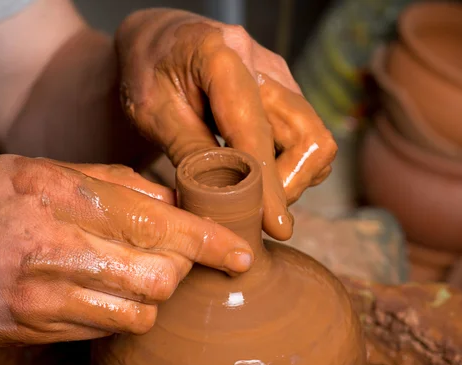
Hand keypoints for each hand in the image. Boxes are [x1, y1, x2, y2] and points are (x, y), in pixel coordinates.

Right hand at [0, 156, 251, 344]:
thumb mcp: (39, 167)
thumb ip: (111, 182)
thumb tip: (168, 201)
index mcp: (63, 198)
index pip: (160, 225)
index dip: (211, 242)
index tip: (241, 252)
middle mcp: (59, 250)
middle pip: (162, 278)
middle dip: (180, 269)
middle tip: (170, 254)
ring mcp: (47, 298)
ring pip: (141, 313)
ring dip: (152, 294)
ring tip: (134, 272)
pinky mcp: (38, 330)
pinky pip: (107, 330)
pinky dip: (121, 311)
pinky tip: (103, 289)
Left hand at [115, 9, 337, 239]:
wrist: (158, 41)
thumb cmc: (147, 70)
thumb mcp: (152, 114)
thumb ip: (192, 154)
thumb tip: (228, 203)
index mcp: (221, 56)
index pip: (255, 130)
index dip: (268, 184)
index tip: (275, 225)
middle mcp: (263, 63)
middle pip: (308, 136)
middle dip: (288, 185)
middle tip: (255, 211)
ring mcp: (279, 77)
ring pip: (313, 139)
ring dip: (291, 177)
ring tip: (252, 194)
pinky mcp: (284, 92)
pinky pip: (304, 137)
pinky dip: (287, 166)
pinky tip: (256, 174)